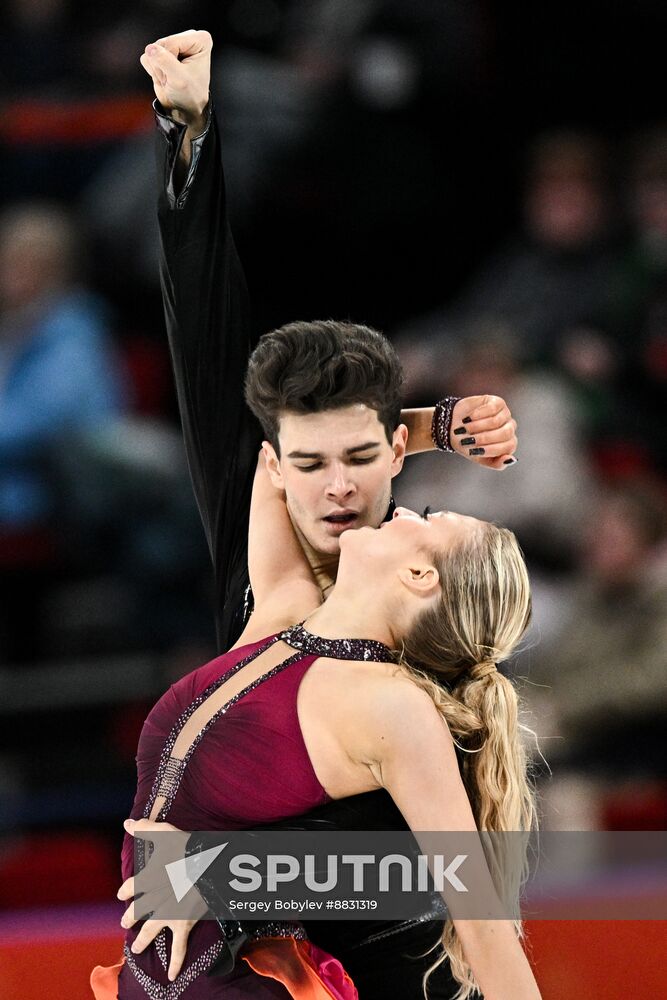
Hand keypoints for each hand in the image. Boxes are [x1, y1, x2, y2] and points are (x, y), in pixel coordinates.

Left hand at [118, 817, 207, 981]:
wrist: (208, 865)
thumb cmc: (187, 846)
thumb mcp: (165, 832)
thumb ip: (145, 828)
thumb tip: (127, 823)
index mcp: (148, 878)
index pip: (131, 887)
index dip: (125, 891)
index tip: (122, 894)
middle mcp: (153, 899)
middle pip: (136, 912)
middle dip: (130, 918)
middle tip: (124, 922)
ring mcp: (167, 914)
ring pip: (150, 931)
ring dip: (142, 941)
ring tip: (136, 948)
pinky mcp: (182, 923)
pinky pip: (178, 947)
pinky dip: (174, 962)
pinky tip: (169, 975)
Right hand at [140, 29, 211, 128]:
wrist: (185, 108)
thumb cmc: (190, 95)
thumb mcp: (179, 80)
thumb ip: (165, 61)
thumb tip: (150, 49)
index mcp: (200, 39)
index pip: (172, 42)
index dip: (171, 61)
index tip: (181, 74)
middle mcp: (187, 37)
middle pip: (161, 44)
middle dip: (164, 66)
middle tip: (174, 78)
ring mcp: (173, 43)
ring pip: (151, 50)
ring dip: (158, 70)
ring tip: (171, 78)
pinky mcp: (161, 52)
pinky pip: (146, 57)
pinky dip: (153, 71)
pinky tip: (165, 76)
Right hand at [450, 395, 517, 469]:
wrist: (453, 426)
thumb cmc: (467, 443)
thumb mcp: (480, 457)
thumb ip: (496, 463)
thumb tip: (511, 460)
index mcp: (509, 444)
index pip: (508, 446)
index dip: (491, 449)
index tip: (473, 451)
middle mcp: (510, 428)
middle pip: (505, 433)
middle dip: (484, 438)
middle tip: (468, 440)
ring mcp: (505, 414)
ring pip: (496, 421)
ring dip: (477, 426)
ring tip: (465, 429)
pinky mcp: (497, 402)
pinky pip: (492, 409)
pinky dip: (477, 415)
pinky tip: (468, 418)